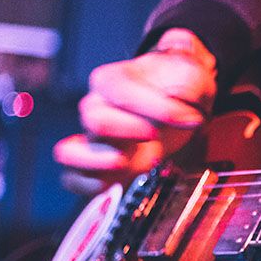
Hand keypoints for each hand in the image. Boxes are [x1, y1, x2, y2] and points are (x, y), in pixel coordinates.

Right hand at [54, 28, 216, 193]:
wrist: (178, 97)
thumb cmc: (178, 84)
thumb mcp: (190, 74)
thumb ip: (189, 89)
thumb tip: (188, 117)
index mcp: (112, 80)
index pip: (122, 92)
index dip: (158, 108)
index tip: (188, 118)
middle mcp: (97, 107)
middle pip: (94, 121)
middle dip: (129, 131)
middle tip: (156, 135)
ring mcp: (96, 139)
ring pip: (69, 153)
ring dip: (98, 162)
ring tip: (124, 163)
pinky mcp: (102, 164)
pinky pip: (73, 179)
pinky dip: (87, 186)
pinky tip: (114, 183)